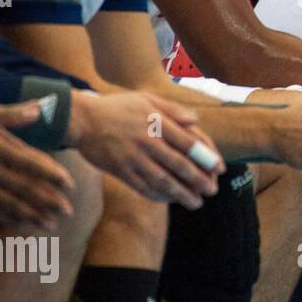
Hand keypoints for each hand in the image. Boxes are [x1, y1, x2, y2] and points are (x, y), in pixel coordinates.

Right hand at [0, 101, 74, 228]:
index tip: (70, 184)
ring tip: (52, 225)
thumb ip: (11, 114)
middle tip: (69, 212)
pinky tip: (23, 225)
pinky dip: (7, 218)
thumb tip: (39, 109)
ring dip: (31, 215)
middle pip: (22, 188)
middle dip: (47, 201)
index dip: (50, 174)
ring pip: (7, 203)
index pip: (29, 163)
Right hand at [70, 92, 222, 209]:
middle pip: (178, 165)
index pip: (188, 143)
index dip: (206, 158)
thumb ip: (173, 109)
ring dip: (181, 194)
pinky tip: (170, 201)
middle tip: (213, 191)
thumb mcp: (146, 99)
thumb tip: (196, 121)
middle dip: (199, 181)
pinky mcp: (119, 170)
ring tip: (196, 203)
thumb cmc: (118, 108)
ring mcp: (133, 157)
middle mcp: (147, 141)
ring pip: (162, 180)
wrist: (82, 119)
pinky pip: (142, 187)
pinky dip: (158, 196)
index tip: (220, 169)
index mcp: (157, 122)